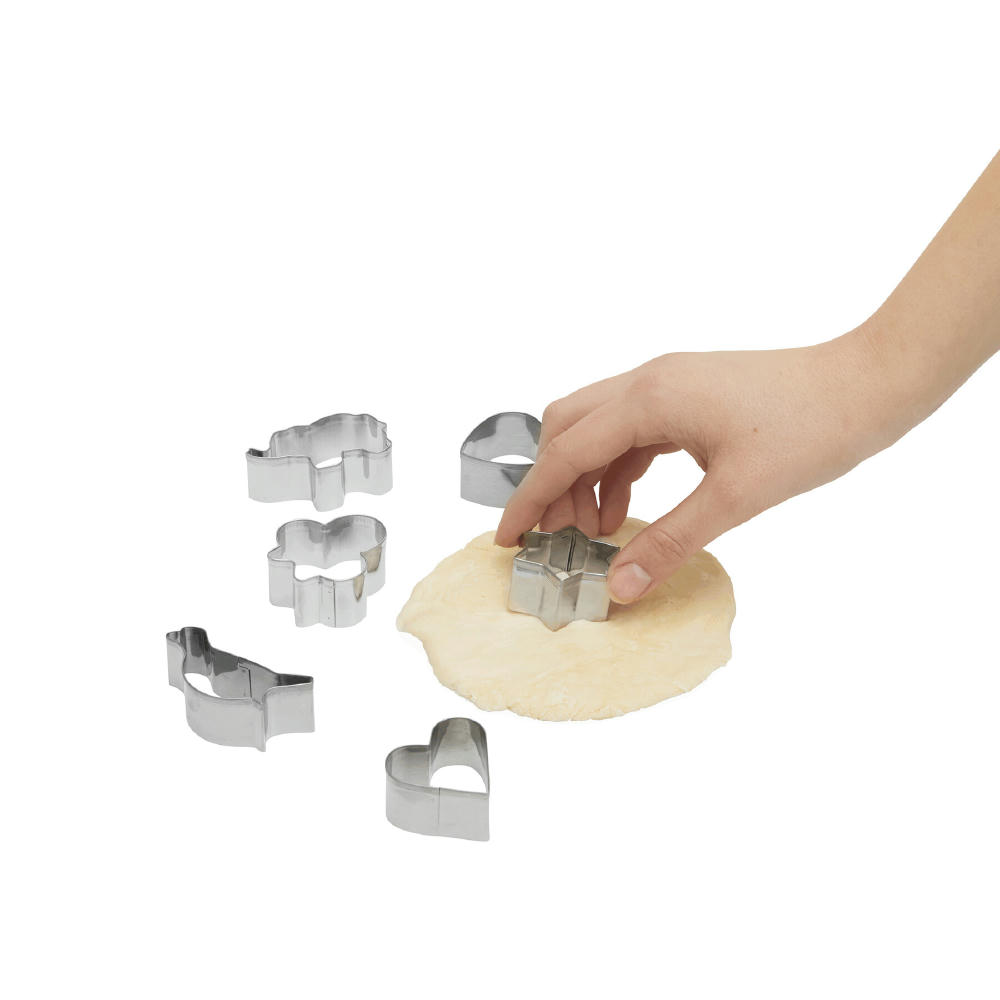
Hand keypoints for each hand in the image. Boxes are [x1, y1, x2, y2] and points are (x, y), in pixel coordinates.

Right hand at [495, 334, 888, 602]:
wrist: (869, 385)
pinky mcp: (687, 396)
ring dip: (586, 479)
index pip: (566, 451)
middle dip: (553, 484)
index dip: (531, 498)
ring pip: (597, 429)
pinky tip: (626, 508)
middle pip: (568, 429)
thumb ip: (669, 542)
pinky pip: (631, 432)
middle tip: (556, 537)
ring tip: (595, 532)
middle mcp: (649, 382)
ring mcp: (668, 385)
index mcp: (650, 398)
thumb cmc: (812, 428)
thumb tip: (620, 586)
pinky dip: (617, 469)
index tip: (508, 536)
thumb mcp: (735, 497)